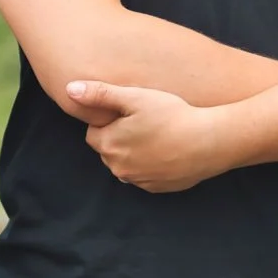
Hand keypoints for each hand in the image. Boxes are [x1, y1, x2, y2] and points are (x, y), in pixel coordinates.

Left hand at [66, 81, 225, 193]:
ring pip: (126, 164)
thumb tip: (69, 89)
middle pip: (109, 150)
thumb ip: (100, 94)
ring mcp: (138, 181)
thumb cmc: (171, 115)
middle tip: (145, 121)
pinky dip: (151, 165)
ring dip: (134, 153)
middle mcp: (118, 168)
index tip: (130, 113)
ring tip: (157, 135)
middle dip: (120, 137)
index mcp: (108, 145)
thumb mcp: (135, 98)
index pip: (94, 133)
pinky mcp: (156, 188)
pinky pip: (145, 175)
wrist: (208, 142)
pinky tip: (167, 150)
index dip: (110, 121)